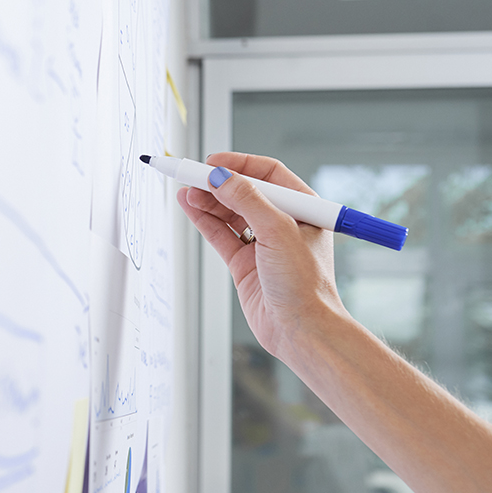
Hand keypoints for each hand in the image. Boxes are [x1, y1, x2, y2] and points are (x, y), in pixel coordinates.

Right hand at [177, 152, 346, 359]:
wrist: (301, 330)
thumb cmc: (306, 284)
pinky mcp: (244, 264)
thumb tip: (220, 176)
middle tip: (191, 175)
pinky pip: (220, 235)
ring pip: (229, 213)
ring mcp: (262, 244)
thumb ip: (247, 201)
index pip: (268, 173)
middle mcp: (283, 223)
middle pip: (244, 191)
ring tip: (185, 191)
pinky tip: (190, 207)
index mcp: (303, 209)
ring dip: (207, 201)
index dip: (239, 164)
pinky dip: (204, 220)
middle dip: (218, 182)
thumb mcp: (278, 232)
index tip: (212, 162)